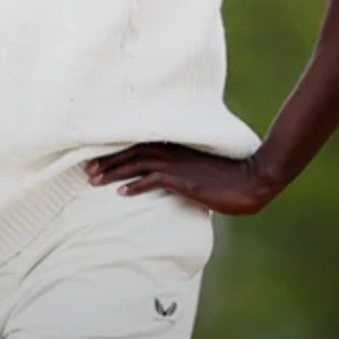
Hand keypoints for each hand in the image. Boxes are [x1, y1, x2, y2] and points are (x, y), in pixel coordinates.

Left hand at [85, 144, 280, 215]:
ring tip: (94, 180)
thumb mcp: (204, 172)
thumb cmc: (230, 178)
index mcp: (177, 148)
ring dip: (113, 172)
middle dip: (107, 160)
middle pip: (132, 151)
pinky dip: (135, 186)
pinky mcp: (183, 180)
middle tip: (86, 169)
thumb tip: (178, 185)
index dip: (117, 151)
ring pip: (136, 164)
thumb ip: (187, 174)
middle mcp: (173, 152)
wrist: (251, 180)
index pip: (140, 145)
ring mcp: (177, 165)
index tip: (98, 158)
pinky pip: (152, 180)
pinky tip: (121, 193)